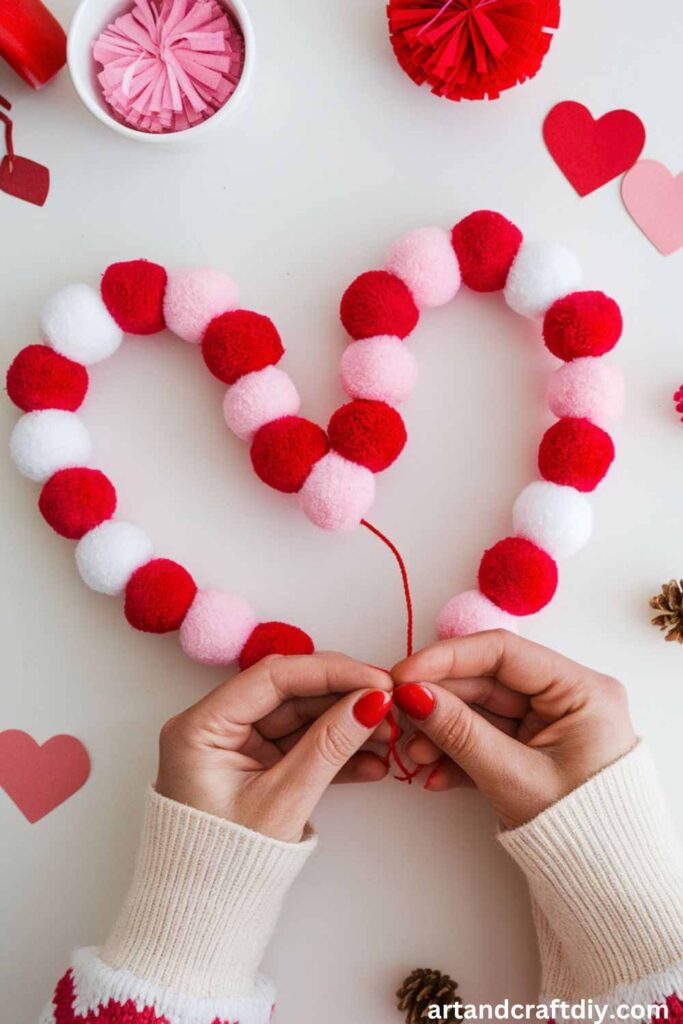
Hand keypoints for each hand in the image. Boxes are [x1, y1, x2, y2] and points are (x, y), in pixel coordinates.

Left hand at [156, 653, 392, 842]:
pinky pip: (300, 746)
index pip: (272, 676)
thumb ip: (329, 746)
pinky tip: (373, 763)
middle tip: (392, 702)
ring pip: (301, 718)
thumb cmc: (224, 865)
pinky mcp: (257, 765)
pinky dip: (335, 754)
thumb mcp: (283, 802)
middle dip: (344, 697)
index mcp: (201, 726)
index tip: (377, 679)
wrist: (206, 919)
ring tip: (391, 734)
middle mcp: (215, 726)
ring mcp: (237, 746)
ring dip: (346, 725)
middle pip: (290, 692)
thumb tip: (372, 702)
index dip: (329, 672)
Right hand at [392, 630, 636, 828]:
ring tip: (413, 756)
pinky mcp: (533, 749)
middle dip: (439, 701)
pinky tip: (433, 774)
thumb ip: (461, 732)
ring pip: (481, 712)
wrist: (605, 886)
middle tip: (398, 714)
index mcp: (581, 691)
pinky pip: (487, 737)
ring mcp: (549, 724)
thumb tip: (413, 695)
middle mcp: (566, 698)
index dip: (448, 658)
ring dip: (442, 732)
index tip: (404, 673)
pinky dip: (458, 754)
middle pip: (487, 681)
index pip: (504, 652)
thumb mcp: (514, 778)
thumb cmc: (581, 832)